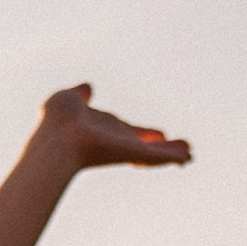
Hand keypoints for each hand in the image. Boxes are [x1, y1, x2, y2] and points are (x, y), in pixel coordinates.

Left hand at [37, 81, 190, 172]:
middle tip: (182, 151)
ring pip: (154, 153)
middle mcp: (117, 141)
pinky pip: (156, 156)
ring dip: (173, 153)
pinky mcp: (131, 153)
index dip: (145, 135)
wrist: (56, 138)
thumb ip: (80, 94)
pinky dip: (172, 156)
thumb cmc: (56, 123)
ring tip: (191, 155)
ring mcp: (124, 149)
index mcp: (105, 128)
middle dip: (163, 148)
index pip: (129, 133)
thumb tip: (87, 87)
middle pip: (145, 145)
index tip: (159, 136)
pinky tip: (186, 157)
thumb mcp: (69, 99)